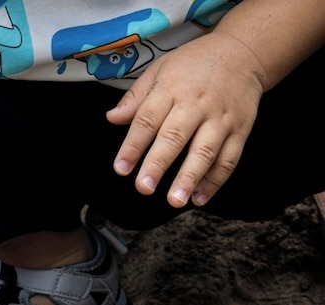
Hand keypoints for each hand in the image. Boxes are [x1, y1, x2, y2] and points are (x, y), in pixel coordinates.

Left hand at [106, 31, 264, 207]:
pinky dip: (216, 180)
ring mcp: (221, 119)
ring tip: (175, 200)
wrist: (244, 52)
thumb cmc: (194, 64)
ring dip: (189, 178)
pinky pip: (230, 157)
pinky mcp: (241, 129)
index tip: (121, 168)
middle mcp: (197, 105)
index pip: (148, 120)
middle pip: (175, 137)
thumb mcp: (160, 69)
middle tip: (144, 188)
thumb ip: (136, 97)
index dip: (133, 146)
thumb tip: (112, 118)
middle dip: (158, 164)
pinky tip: (200, 198)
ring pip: (205, 151)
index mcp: (171, 90)